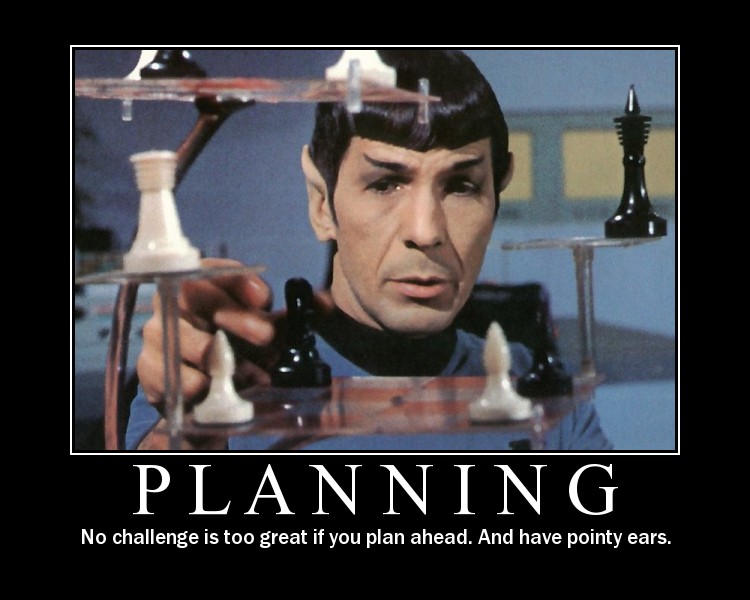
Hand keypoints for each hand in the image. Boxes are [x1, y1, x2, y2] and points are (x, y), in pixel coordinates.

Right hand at [136, 258, 276, 414]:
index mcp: (199, 284)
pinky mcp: (150, 369)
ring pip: (183, 337)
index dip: (239, 282)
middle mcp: (172, 301)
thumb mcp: (260, 332)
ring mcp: (156, 334)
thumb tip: (316, 306)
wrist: (205, 392)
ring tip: (253, 375)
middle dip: (237, 317)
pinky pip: (169, 373)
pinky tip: (213, 389)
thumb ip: (282, 320)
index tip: (264, 299)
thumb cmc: (236, 350)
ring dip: (222, 358)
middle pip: (197, 297)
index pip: (214, 270)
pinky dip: (196, 383)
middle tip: (267, 336)